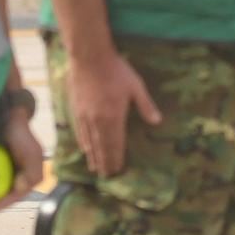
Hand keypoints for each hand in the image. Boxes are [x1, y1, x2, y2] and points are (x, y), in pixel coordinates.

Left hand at [1, 107, 49, 199]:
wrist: (11, 118)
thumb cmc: (21, 136)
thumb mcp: (31, 154)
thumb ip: (30, 173)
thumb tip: (19, 189)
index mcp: (33, 178)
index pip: (15, 197)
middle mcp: (24, 178)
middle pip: (6, 197)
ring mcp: (13, 173)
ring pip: (0, 191)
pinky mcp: (3, 167)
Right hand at [66, 46, 161, 178]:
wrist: (90, 57)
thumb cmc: (116, 70)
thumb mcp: (136, 86)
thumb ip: (146, 106)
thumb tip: (157, 122)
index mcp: (114, 117)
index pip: (116, 144)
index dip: (116, 159)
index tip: (118, 171)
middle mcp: (98, 121)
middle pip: (101, 147)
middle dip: (104, 162)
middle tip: (106, 176)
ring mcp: (85, 116)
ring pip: (89, 142)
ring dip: (93, 156)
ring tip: (95, 168)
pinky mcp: (76, 109)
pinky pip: (80, 132)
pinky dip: (83, 143)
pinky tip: (85, 148)